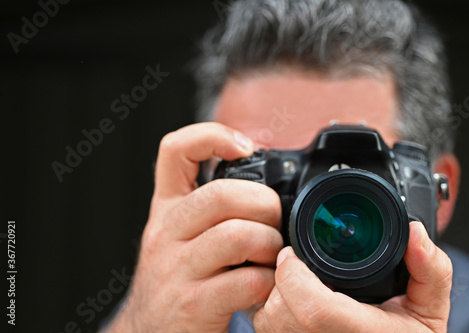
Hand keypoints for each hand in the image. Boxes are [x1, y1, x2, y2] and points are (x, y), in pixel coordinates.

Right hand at [104, 123, 282, 332]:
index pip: (175, 151)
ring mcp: (176, 270)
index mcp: (167, 209)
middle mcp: (166, 233)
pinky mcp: (193, 305)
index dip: (213, 136)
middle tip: (274, 223)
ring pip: (238, 235)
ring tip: (270, 257)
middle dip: (265, 205)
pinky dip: (269, 283)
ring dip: (271, 245)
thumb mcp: (183, 235)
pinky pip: (247, 282)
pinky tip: (265, 288)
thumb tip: (265, 182)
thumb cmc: (178, 279)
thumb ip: (213, 209)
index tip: (246, 148)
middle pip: (222, 194)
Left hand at [254, 221, 452, 332]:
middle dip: (281, 280)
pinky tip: (292, 301)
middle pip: (281, 312)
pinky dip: (273, 311)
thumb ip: (430, 269)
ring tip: (296, 282)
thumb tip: (415, 233)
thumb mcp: (430, 309)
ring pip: (268, 322)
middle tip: (293, 264)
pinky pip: (267, 329)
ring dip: (275, 295)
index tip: (291, 253)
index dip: (294, 275)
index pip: (314, 310)